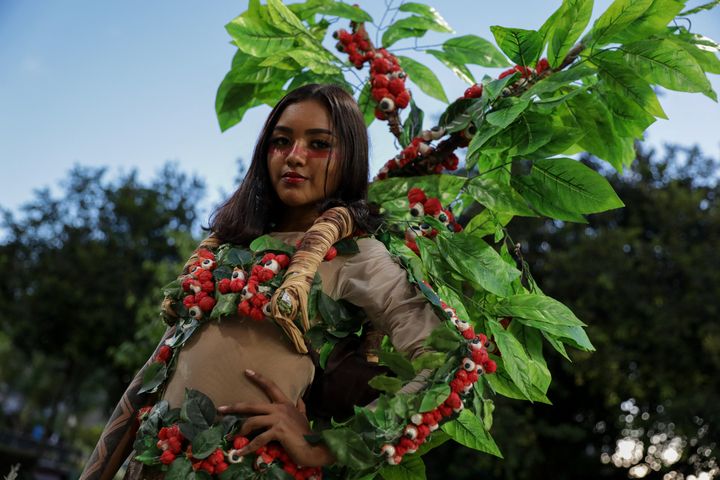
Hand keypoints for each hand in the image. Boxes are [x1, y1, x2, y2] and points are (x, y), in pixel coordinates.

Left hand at [217, 369, 334, 466]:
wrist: (314, 446)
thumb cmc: (306, 432)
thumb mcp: (303, 416)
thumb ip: (300, 406)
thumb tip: (300, 398)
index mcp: (285, 403)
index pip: (270, 386)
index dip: (258, 378)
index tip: (246, 371)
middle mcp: (280, 408)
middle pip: (252, 405)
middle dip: (234, 407)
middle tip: (220, 409)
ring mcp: (278, 419)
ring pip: (252, 421)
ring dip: (240, 431)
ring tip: (232, 438)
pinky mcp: (278, 431)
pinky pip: (258, 439)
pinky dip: (248, 447)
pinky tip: (240, 453)